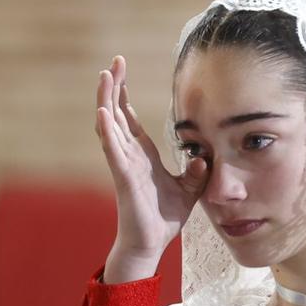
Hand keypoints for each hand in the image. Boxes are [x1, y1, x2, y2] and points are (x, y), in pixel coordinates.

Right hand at [96, 56, 205, 282]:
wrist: (150, 244)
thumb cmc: (163, 218)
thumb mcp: (188, 190)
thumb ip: (196, 171)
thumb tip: (203, 155)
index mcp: (141, 155)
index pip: (128, 119)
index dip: (123, 95)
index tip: (120, 72)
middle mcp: (129, 155)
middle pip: (116, 113)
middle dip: (114, 87)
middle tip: (115, 61)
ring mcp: (123, 164)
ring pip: (110, 125)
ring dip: (106, 100)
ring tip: (104, 76)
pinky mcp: (123, 177)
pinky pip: (113, 150)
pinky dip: (107, 130)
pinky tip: (102, 112)